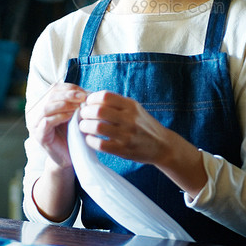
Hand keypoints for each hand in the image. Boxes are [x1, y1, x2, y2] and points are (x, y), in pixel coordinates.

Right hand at [27, 82, 85, 169]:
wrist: (69, 157)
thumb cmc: (73, 134)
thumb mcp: (76, 115)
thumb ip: (79, 103)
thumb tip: (89, 92)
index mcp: (47, 103)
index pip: (55, 88)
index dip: (70, 88)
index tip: (84, 92)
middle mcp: (38, 112)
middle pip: (50, 96)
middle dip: (68, 94)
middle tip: (83, 97)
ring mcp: (36, 124)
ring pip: (47, 107)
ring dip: (64, 104)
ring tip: (78, 106)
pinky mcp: (39, 135)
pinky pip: (47, 122)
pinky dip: (59, 116)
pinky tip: (70, 116)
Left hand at [78, 91, 208, 195]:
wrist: (162, 146)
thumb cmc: (144, 125)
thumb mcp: (135, 109)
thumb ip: (117, 104)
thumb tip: (91, 98)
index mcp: (131, 105)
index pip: (105, 96)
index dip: (91, 98)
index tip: (87, 103)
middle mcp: (130, 118)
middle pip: (99, 110)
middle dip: (85, 112)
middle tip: (82, 115)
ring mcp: (127, 135)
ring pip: (97, 127)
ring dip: (85, 126)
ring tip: (83, 126)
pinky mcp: (124, 150)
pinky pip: (100, 144)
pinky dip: (90, 141)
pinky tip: (90, 139)